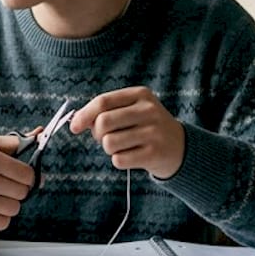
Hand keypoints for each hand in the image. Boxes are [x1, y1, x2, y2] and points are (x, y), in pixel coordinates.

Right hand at [0, 135, 34, 230]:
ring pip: (14, 209)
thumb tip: (40, 136)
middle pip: (22, 192)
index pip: (27, 174)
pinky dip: (0, 217)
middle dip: (18, 189)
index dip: (28, 176)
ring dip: (9, 204)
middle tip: (5, 185)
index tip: (20, 176)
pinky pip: (2, 223)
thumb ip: (14, 141)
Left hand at [69, 86, 184, 178]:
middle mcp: (149, 111)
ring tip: (123, 146)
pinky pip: (119, 160)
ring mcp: (153, 132)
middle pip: (103, 123)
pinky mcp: (154, 154)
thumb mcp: (132, 110)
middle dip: (97, 134)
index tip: (74, 127)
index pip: (103, 102)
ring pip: (109, 143)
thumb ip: (106, 111)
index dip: (84, 115)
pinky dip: (119, 160)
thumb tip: (76, 122)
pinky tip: (133, 156)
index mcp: (141, 94)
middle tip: (106, 138)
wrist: (180, 147)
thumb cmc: (146, 127)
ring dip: (109, 149)